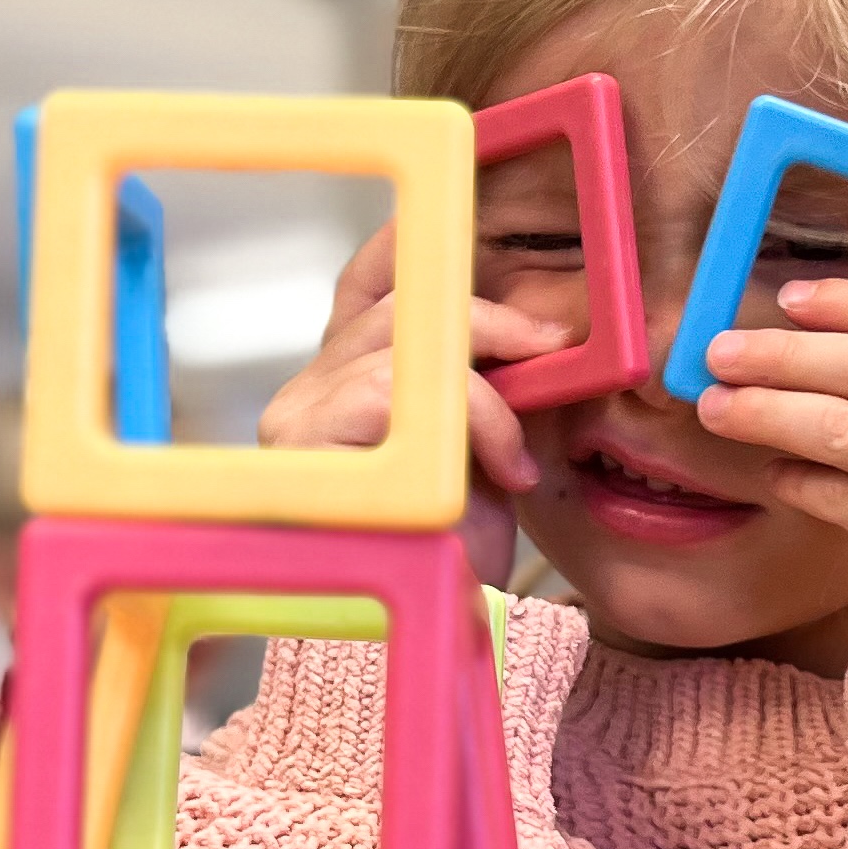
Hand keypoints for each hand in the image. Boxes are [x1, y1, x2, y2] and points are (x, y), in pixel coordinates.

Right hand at [260, 221, 559, 588]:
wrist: (436, 636)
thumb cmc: (459, 552)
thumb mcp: (485, 446)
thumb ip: (490, 379)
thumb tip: (542, 321)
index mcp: (337, 386)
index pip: (368, 284)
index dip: (417, 246)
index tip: (479, 212)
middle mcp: (302, 396)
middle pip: (396, 306)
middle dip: (487, 321)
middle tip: (553, 352)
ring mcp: (295, 423)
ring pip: (400, 345)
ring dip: (486, 391)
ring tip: (519, 455)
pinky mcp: (304, 451)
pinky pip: (396, 390)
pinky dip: (468, 418)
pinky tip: (501, 470)